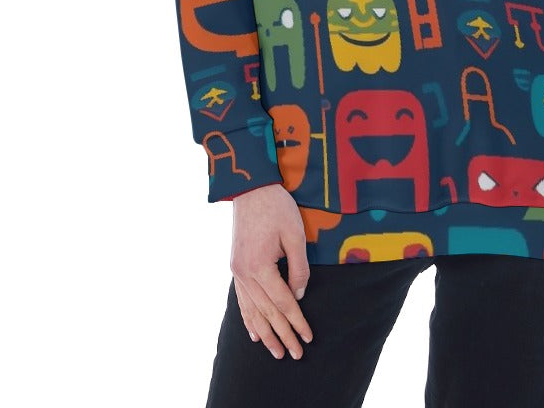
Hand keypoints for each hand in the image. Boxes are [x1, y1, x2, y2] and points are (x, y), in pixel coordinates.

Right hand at [227, 184, 313, 359]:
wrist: (250, 188)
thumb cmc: (277, 208)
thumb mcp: (295, 235)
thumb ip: (299, 269)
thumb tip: (299, 296)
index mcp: (259, 267)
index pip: (283, 302)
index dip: (297, 321)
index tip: (308, 338)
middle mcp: (244, 273)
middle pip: (267, 312)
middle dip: (283, 335)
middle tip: (296, 355)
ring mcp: (236, 271)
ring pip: (251, 310)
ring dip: (265, 334)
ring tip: (276, 352)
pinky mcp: (235, 266)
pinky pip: (241, 299)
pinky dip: (248, 318)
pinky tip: (254, 333)